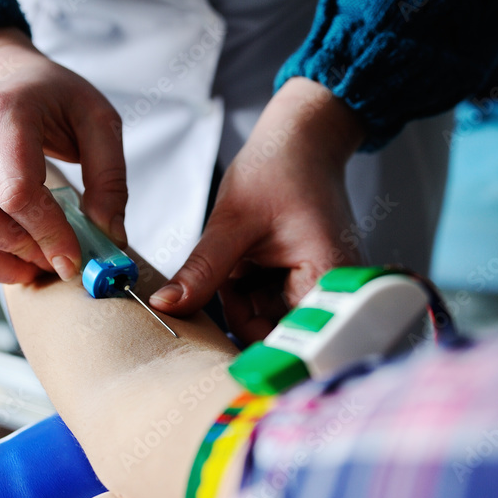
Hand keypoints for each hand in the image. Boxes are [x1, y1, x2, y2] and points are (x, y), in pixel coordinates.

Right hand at [0, 28, 127, 283]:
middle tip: (59, 261)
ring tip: (41, 266)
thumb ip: (110, 178)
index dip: (48, 233)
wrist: (8, 77)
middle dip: (22, 250)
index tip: (75, 260)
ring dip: (0, 263)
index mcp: (4, 115)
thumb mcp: (99, 121)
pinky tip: (19, 263)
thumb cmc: (57, 97)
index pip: (16, 190)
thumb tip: (111, 235)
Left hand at [150, 78, 365, 342]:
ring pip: (265, 321)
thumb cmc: (281, 168)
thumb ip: (202, 271)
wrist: (301, 139)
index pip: (296, 341)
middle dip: (241, 316)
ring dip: (239, 300)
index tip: (217, 359)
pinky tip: (243, 262)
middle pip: (278, 335)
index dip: (259, 355)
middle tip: (222, 282)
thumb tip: (166, 308)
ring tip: (237, 258)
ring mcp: (316, 290)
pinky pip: (265, 304)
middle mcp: (331, 292)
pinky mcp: (300, 284)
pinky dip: (245, 290)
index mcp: (328, 278)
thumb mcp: (232, 222)